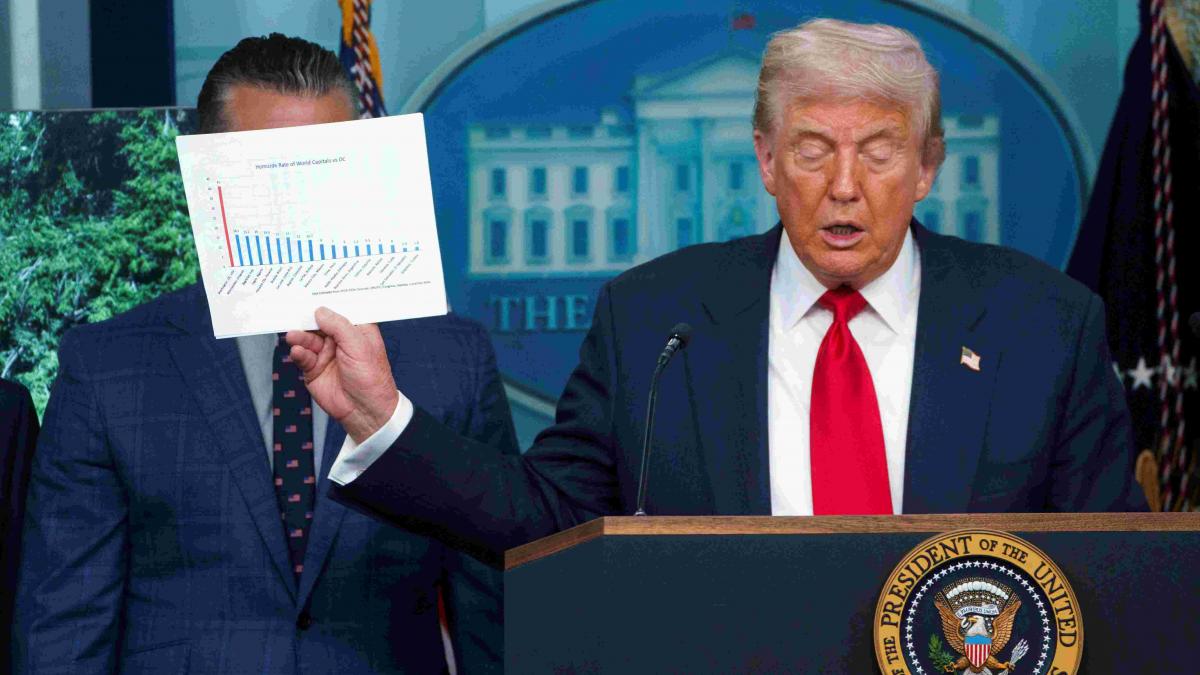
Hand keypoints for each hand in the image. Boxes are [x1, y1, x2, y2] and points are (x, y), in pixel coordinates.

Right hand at [286, 307, 398, 442]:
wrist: (364, 411)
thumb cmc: (371, 378)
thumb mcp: (358, 346)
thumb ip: (339, 326)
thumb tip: (320, 311)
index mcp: (356, 329)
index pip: (340, 309)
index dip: (327, 300)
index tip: (311, 288)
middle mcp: (340, 339)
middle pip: (318, 322)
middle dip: (306, 317)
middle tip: (292, 309)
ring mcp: (326, 353)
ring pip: (307, 338)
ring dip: (299, 336)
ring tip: (293, 335)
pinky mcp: (314, 368)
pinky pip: (302, 356)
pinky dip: (298, 352)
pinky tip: (298, 351)